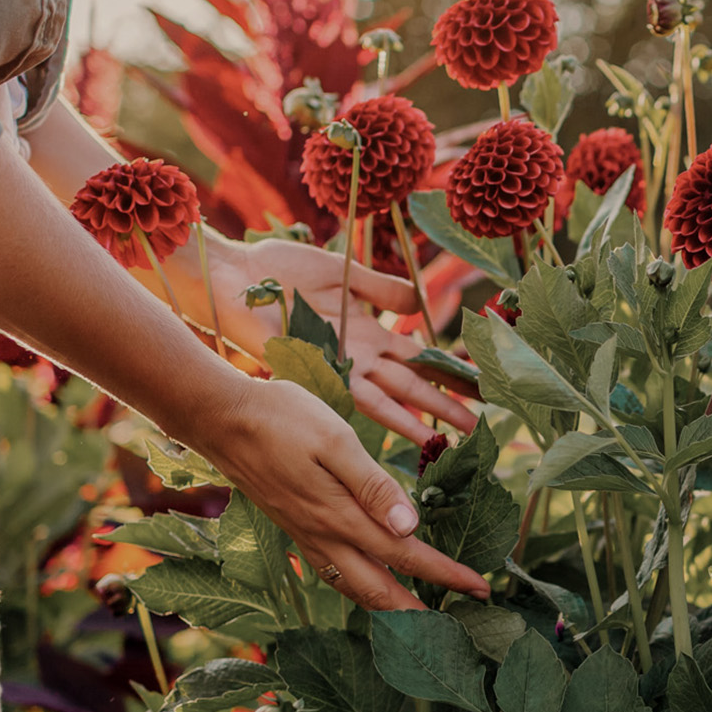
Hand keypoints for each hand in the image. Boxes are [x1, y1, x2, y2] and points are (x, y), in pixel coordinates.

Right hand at [209, 376, 489, 610]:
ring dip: (388, 606)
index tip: (481, 588)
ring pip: (354, 588)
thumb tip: (410, 526)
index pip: (406, 556)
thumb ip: (373, 484)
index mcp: (340, 516)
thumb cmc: (281, 418)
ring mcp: (305, 536)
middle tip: (456, 621)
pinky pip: (333, 573)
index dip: (446, 575)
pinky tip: (367, 583)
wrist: (220, 418)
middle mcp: (323, 536)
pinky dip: (358, 589)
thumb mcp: (334, 439)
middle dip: (420, 611)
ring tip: (418, 617)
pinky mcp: (294, 528)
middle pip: (379, 591)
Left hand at [211, 238, 477, 445]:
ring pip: (389, 400)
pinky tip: (406, 435)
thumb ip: (381, 288)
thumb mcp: (343, 272)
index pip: (417, 356)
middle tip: (476, 425)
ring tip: (447, 441)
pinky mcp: (317, 372)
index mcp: (367, 330)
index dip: (446, 370)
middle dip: (442, 404)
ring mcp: (339, 366)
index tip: (477, 384)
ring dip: (418, 421)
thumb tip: (421, 301)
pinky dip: (384, 418)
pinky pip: (357, 400)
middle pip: (410, 385)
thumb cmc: (280, 270)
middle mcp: (358, 355)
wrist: (234, 278)